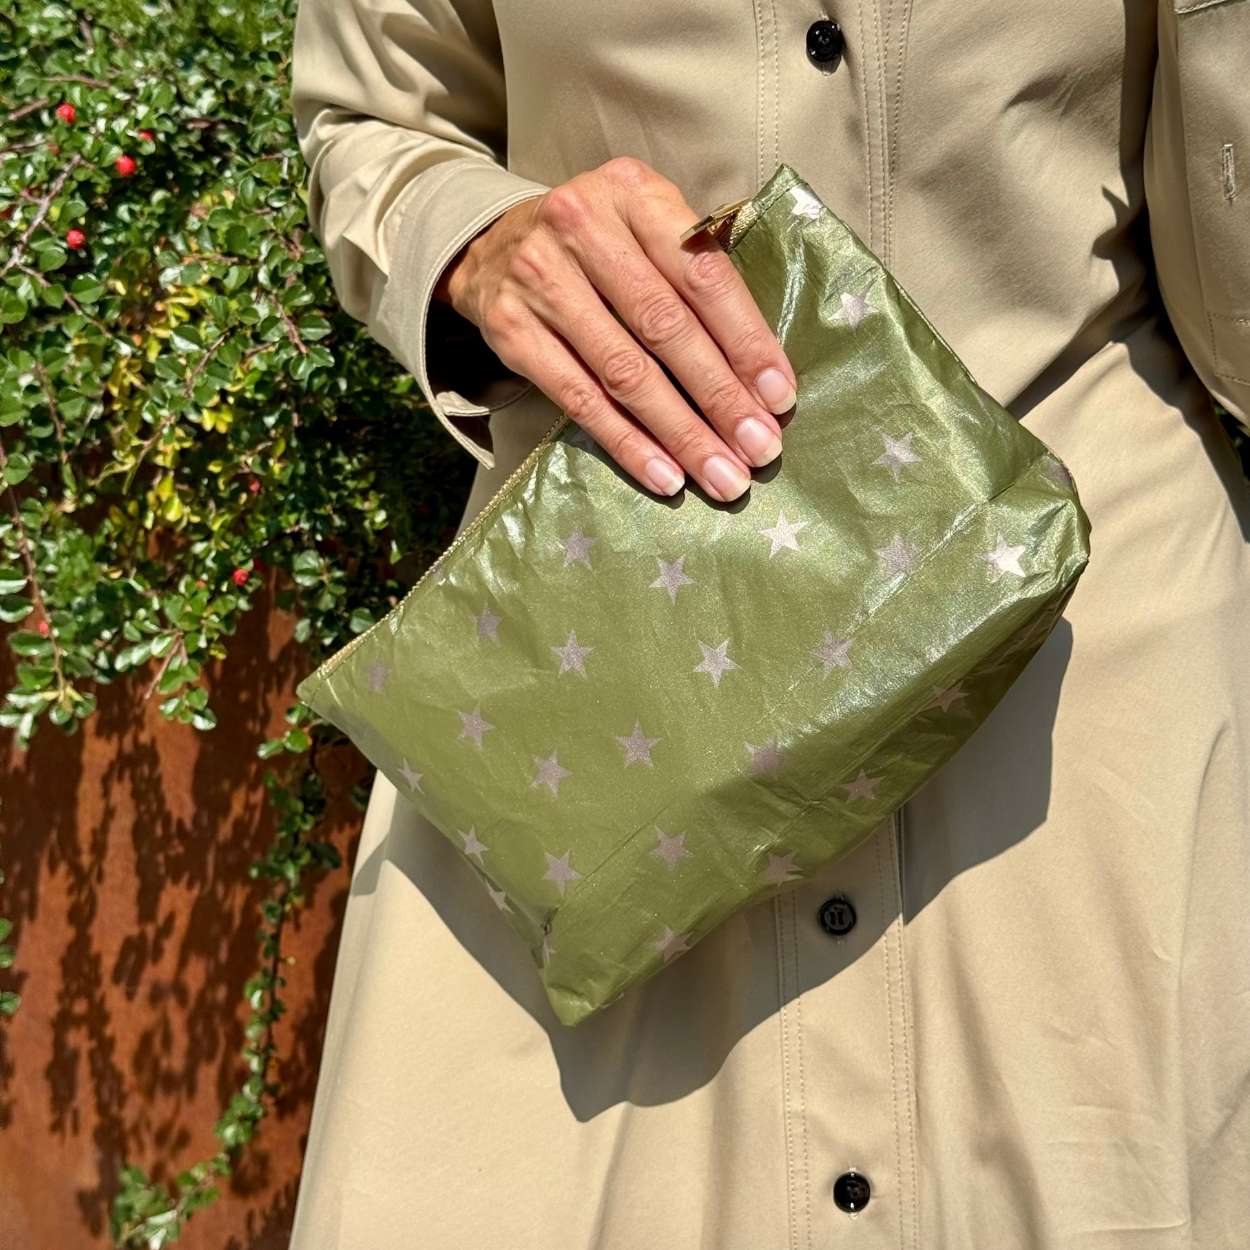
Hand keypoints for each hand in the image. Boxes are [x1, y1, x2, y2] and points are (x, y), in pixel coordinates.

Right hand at [434, 157, 796, 500]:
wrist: (492, 246)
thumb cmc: (598, 246)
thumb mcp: (645, 227)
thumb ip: (697, 273)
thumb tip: (761, 374)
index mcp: (633, 193)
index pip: (702, 275)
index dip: (746, 341)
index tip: (779, 397)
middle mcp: (582, 226)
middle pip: (665, 327)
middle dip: (720, 397)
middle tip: (759, 449)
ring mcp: (540, 279)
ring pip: (624, 372)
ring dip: (680, 433)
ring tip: (722, 475)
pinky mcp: (512, 330)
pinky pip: (580, 400)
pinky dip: (627, 443)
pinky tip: (664, 475)